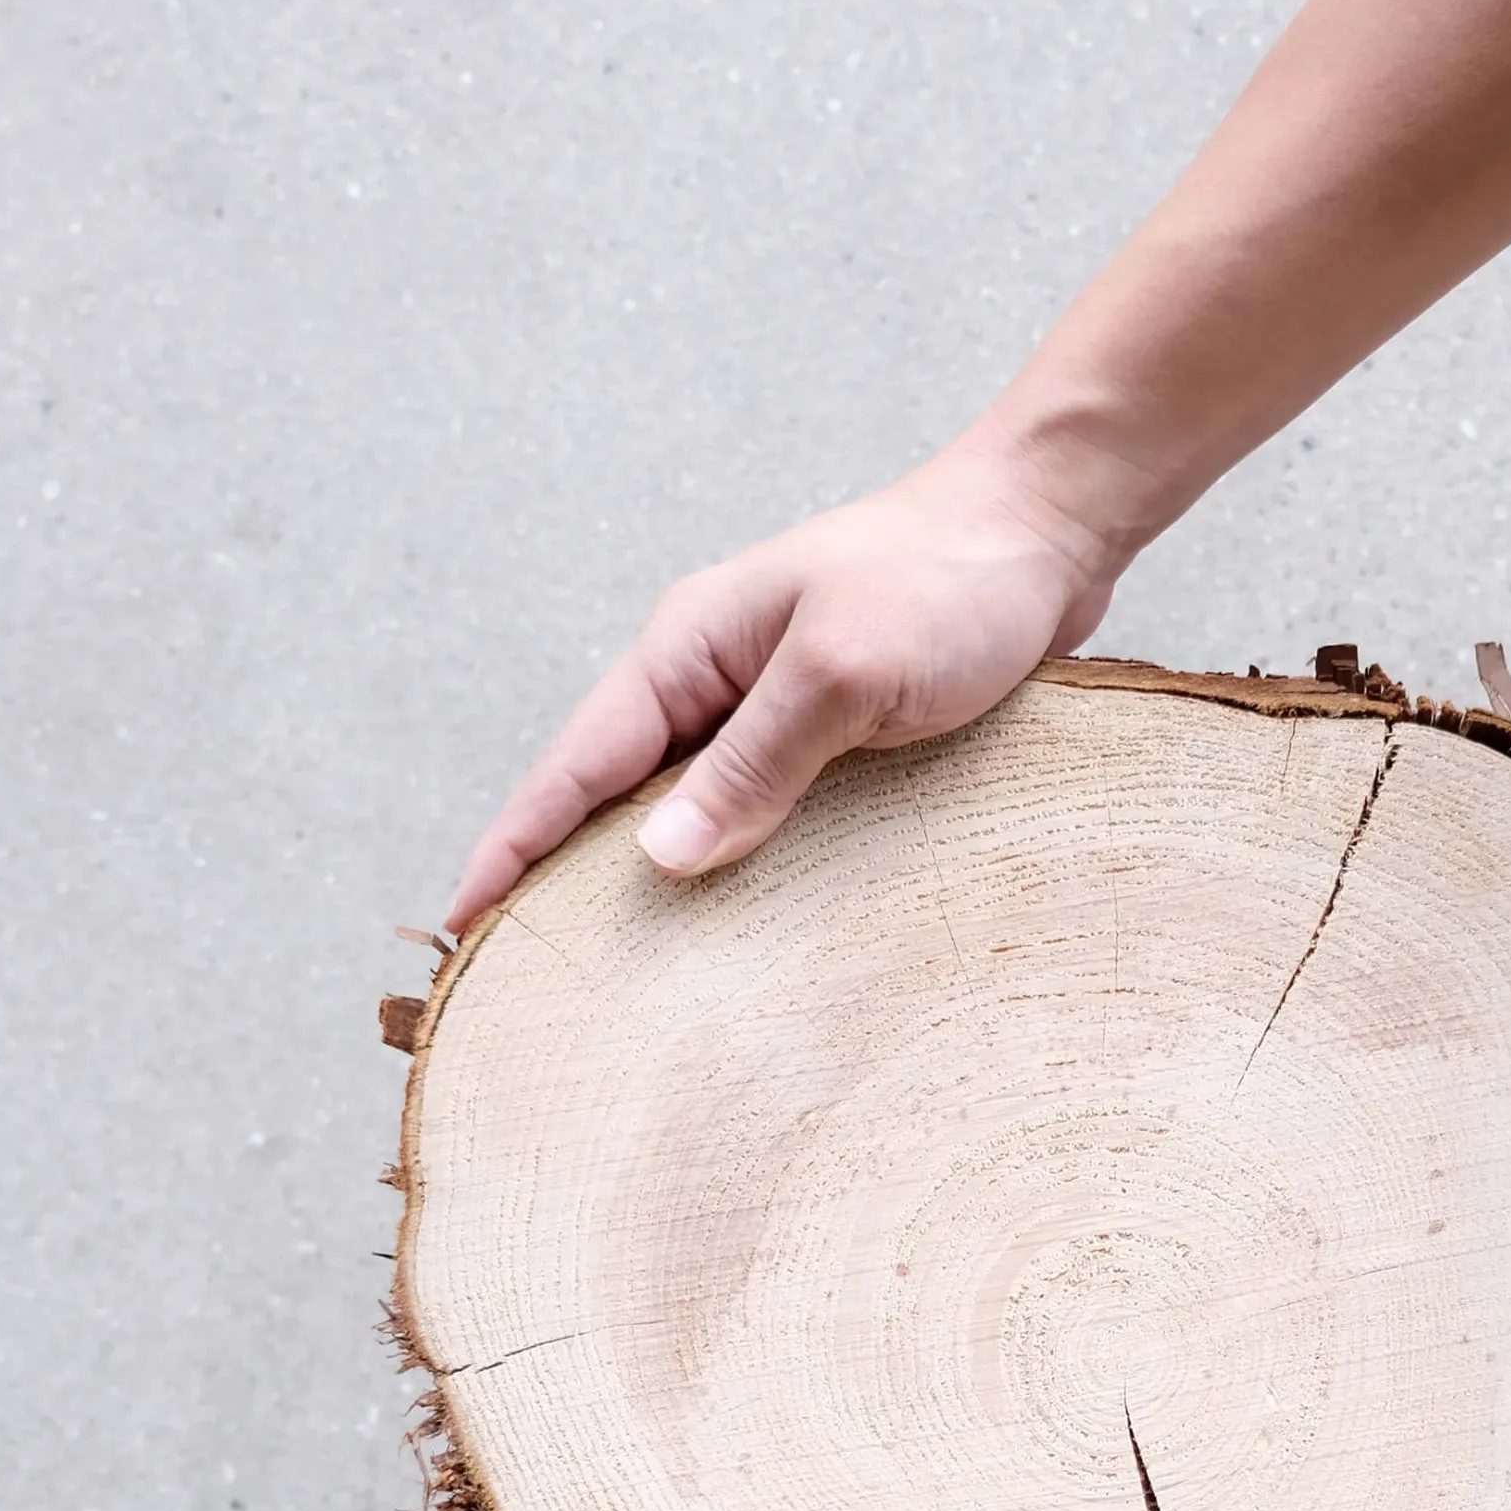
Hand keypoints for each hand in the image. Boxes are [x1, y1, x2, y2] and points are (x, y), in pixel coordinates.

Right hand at [445, 444, 1126, 929]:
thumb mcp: (842, 673)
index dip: (516, 848)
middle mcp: (716, 680)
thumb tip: (662, 857)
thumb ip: (754, 762)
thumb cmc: (946, 581)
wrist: (1047, 533)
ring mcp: (772, 708)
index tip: (463, 925)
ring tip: (617, 974)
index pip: (575, 766)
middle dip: (565, 877)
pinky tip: (737, 927)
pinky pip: (760, 814)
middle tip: (524, 977)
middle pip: (615, 795)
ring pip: (689, 810)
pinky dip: (735, 868)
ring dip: (654, 881)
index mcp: (688, 649)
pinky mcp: (834, 735)